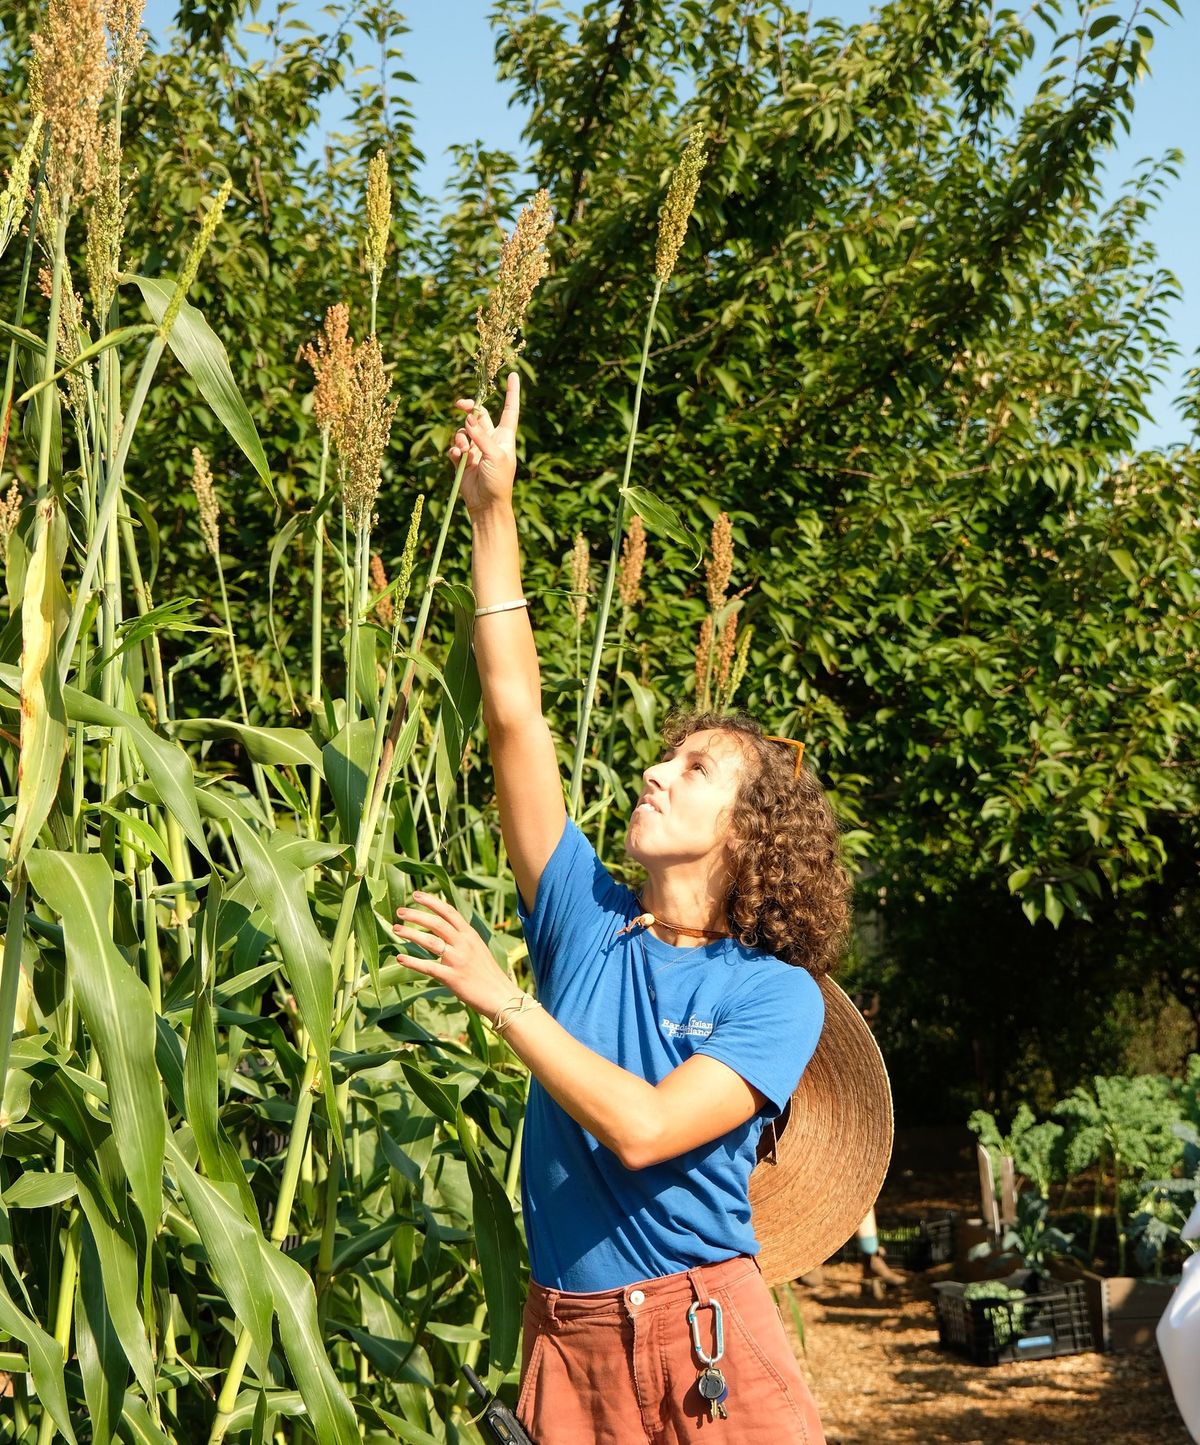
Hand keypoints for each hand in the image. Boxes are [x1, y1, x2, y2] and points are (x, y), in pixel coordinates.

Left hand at [393, 891, 520, 1021]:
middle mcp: (464, 943)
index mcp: (470, 934)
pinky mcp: (452, 977)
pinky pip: (428, 967)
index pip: (449, 911)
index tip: (415, 895)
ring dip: (411, 933)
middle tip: (399, 911)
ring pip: (430, 941)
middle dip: (416, 915)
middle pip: (436, 923)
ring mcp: (457, 960)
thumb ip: (462, 937)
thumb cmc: (487, 973)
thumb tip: (443, 926)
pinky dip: (412, 962)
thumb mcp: (477, 948)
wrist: (499, 995)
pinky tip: (400, 958)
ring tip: (396, 929)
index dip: (431, 901)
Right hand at [450, 371, 520, 515]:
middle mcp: (490, 440)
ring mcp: (476, 449)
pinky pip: (455, 447)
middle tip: (460, 405)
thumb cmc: (499, 481)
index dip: (511, 393)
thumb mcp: (495, 456)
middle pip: (479, 416)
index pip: (509, 410)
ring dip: (462, 436)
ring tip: (466, 450)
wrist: (487, 505)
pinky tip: (459, 458)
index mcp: (505, 437)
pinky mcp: (464, 460)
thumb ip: (481, 436)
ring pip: (464, 431)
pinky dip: (455, 450)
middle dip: (469, 408)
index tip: (513, 375)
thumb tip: (469, 418)